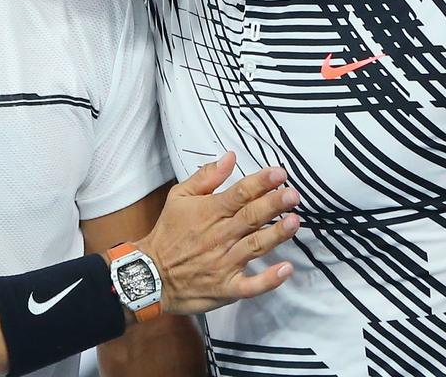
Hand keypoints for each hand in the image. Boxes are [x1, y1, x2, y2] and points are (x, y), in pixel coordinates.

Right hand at [135, 152, 299, 314]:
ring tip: (294, 222)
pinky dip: (268, 280)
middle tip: (293, 194)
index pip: (239, 193)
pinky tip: (285, 270)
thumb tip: (229, 158)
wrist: (151, 272)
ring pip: (255, 246)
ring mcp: (224, 263)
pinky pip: (251, 285)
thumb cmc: (168, 233)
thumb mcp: (179, 197)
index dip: (260, 182)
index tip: (279, 173)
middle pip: (251, 217)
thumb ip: (206, 177)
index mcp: (210, 212)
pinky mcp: (226, 287)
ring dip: (276, 234)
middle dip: (274, 204)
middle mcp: (220, 236)